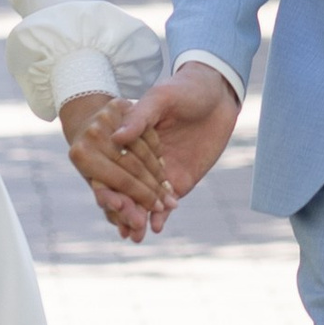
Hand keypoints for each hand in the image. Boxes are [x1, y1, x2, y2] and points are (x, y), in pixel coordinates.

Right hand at [76, 62, 241, 242]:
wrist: (217, 95)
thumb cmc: (185, 89)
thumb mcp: (162, 98)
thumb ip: (140, 117)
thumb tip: (116, 138)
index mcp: (129, 140)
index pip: (112, 168)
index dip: (108, 185)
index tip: (106, 200)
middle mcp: (140, 160)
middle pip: (126, 190)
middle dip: (124, 210)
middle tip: (124, 225)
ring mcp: (159, 173)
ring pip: (144, 201)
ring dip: (139, 218)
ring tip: (136, 234)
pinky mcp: (179, 180)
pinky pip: (166, 202)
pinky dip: (161, 215)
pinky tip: (157, 225)